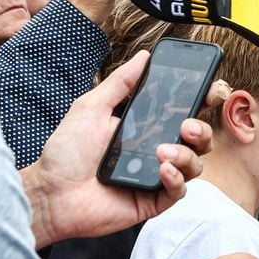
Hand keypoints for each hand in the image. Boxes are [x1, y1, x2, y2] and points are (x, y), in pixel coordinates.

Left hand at [23, 51, 218, 247]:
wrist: (50, 193)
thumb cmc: (65, 153)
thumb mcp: (91, 108)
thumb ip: (120, 83)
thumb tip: (144, 58)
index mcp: (144, 128)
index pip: (181, 114)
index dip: (199, 105)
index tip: (207, 93)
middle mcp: (155, 151)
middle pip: (197, 140)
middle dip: (200, 130)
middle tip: (186, 125)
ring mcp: (156, 177)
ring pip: (194, 165)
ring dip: (185, 155)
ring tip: (162, 151)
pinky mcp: (153, 200)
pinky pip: (179, 190)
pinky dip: (176, 179)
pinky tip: (162, 170)